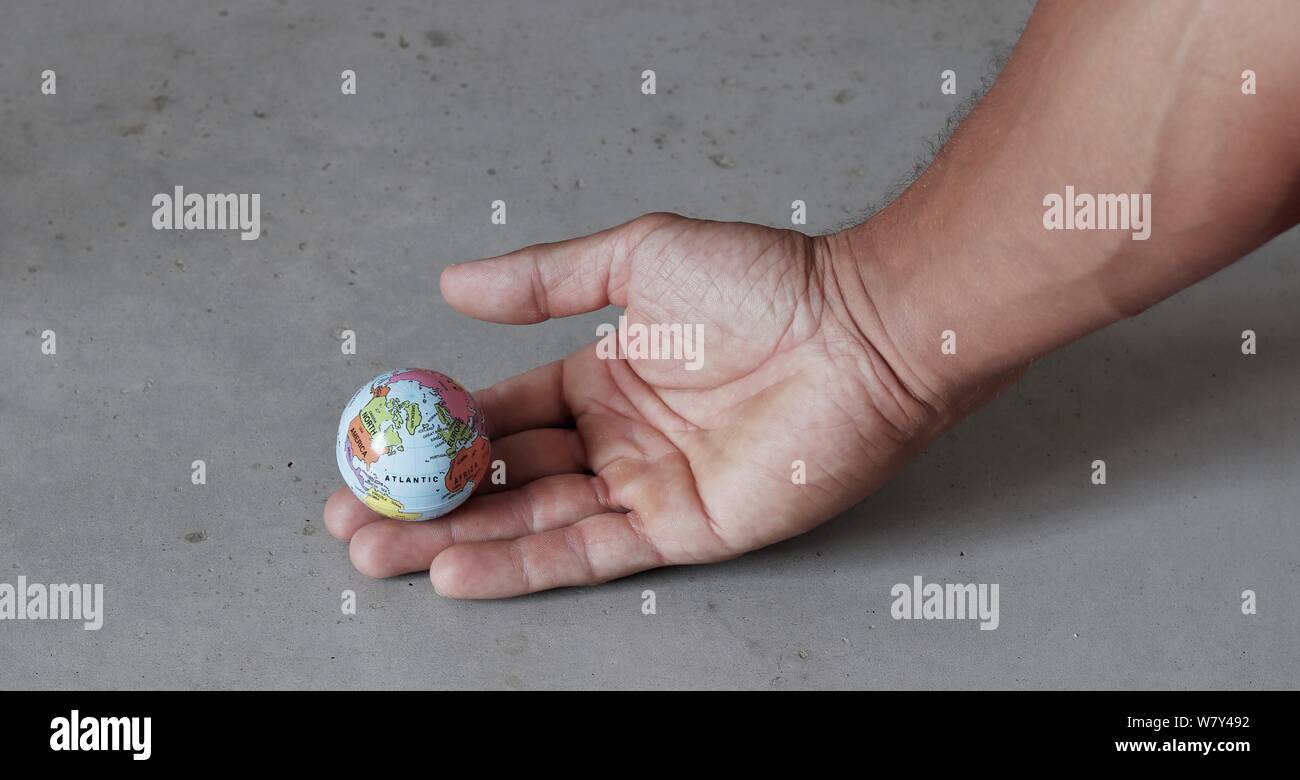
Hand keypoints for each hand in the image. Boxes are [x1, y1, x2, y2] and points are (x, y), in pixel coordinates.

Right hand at [325, 213, 951, 596]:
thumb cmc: (766, 284)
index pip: (503, 412)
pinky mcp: (682, 529)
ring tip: (374, 548)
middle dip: (425, 498)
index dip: (436, 428)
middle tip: (352, 514)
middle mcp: (618, 438)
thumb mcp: (637, 259)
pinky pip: (588, 552)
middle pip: (504, 477)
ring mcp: (647, 486)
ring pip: (532, 521)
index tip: (372, 441)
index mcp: (603, 376)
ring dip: (452, 538)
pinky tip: (455, 568)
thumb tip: (455, 284)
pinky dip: (521, 564)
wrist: (859, 330)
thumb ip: (547, 280)